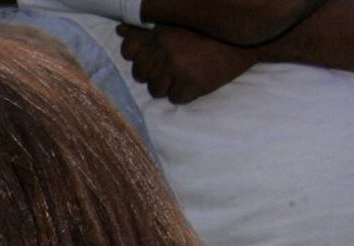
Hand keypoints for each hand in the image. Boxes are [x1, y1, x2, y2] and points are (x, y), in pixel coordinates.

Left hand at [119, 22, 257, 101]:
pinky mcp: (193, 85)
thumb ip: (148, 27)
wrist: (253, 37)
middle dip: (153, 72)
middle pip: (140, 73)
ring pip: (155, 90)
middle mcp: (165, 50)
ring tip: (185, 74)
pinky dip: (184, 94)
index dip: (140, 55)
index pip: (129, 51)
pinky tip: (196, 82)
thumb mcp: (178, 21)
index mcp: (160, 32)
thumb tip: (119, 29)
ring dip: (167, 85)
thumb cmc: (213, 28)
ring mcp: (178, 69)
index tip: (153, 56)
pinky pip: (175, 99)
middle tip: (172, 67)